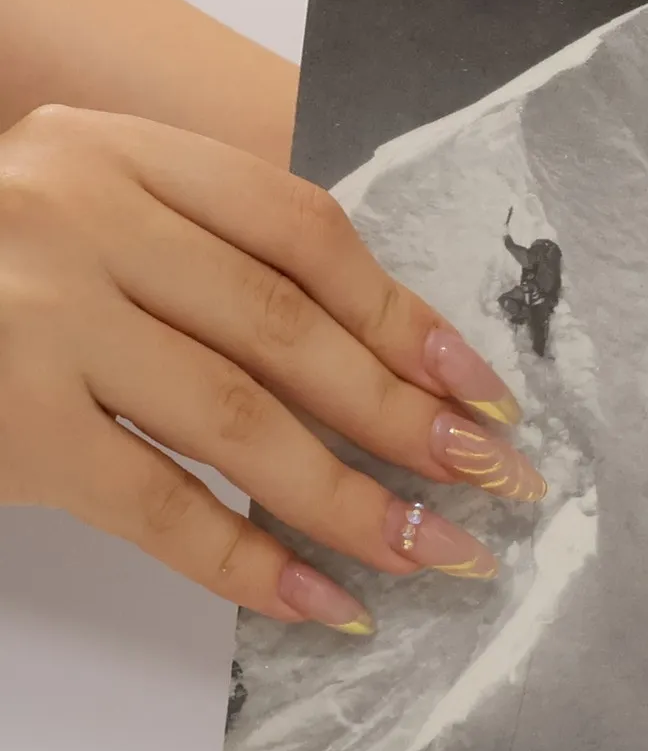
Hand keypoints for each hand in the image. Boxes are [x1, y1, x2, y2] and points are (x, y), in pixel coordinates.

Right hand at [0, 107, 545, 633]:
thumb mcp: (81, 212)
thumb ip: (200, 255)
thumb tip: (386, 364)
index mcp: (114, 149)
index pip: (304, 233)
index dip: (408, 316)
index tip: (485, 389)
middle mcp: (74, 215)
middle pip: (289, 330)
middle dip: (408, 418)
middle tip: (496, 479)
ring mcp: (33, 317)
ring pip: (241, 421)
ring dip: (355, 500)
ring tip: (436, 551)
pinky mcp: (8, 421)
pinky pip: (160, 505)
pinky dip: (250, 561)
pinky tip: (323, 601)